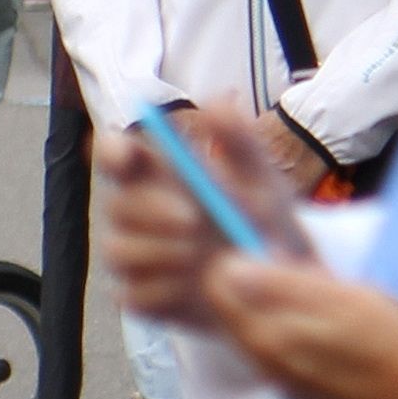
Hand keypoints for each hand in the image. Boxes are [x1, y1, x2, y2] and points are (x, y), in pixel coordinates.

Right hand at [95, 106, 310, 322]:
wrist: (287, 285)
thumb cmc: (268, 224)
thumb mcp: (264, 180)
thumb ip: (241, 142)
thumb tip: (219, 101)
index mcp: (159, 181)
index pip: (115, 157)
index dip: (110, 151)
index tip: (128, 155)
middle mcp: (138, 218)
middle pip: (115, 207)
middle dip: (150, 212)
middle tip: (192, 220)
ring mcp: (138, 259)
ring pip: (118, 251)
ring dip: (160, 253)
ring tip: (203, 258)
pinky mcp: (144, 298)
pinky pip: (134, 295)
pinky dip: (166, 292)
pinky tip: (198, 289)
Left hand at [200, 252, 397, 398]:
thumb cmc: (393, 342)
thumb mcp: (339, 299)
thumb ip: (278, 284)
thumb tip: (228, 268)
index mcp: (263, 339)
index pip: (216, 287)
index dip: (239, 258)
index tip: (273, 246)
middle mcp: (262, 363)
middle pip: (235, 306)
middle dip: (259, 278)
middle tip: (303, 264)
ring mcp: (283, 379)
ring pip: (260, 324)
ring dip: (280, 299)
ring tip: (321, 286)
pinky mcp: (307, 387)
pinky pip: (283, 344)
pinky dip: (296, 322)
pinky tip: (329, 315)